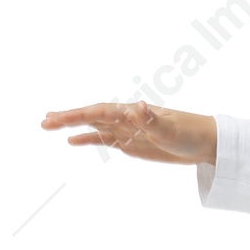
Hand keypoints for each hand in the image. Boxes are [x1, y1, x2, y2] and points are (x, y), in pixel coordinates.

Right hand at [40, 100, 215, 166]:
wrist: (204, 143)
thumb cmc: (189, 132)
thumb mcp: (170, 128)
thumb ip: (152, 118)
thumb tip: (139, 106)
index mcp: (131, 113)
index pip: (98, 112)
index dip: (78, 115)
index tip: (58, 119)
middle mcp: (125, 118)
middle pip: (90, 116)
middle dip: (68, 118)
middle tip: (44, 121)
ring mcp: (127, 131)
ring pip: (94, 127)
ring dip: (73, 127)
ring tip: (49, 126)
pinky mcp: (131, 143)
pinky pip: (105, 140)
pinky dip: (89, 139)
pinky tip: (73, 141)